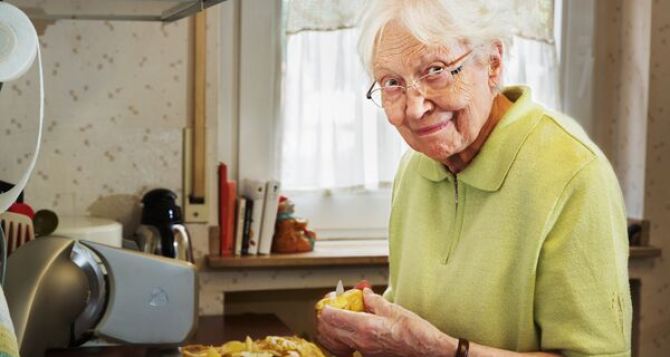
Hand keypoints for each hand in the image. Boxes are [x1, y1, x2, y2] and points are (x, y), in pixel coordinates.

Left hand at [316, 288, 456, 356]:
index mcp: (365, 327)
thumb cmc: (415, 333)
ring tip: (339, 317)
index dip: (326, 306)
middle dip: (325, 317)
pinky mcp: (368, 356)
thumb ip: (374, 301)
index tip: (329, 299)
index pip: (331, 317)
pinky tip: (350, 329)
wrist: (428, 352)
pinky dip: (342, 337)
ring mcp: (363, 351)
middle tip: (332, 306)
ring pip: (334, 340)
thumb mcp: (394, 310)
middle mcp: (360, 342)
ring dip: (331, 328)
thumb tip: (364, 293)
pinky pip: (346, 347)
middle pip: (328, 330)